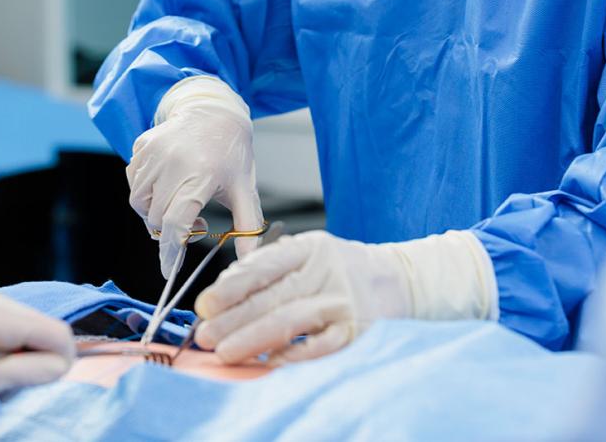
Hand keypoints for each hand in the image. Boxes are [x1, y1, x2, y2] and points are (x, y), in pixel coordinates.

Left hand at [0, 289, 74, 413]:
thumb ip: (24, 372)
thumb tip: (60, 367)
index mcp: (0, 316)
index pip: (58, 334)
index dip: (59, 362)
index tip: (34, 384)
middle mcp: (0, 300)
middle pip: (48, 331)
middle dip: (39, 361)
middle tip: (6, 386)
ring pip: (36, 330)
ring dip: (26, 357)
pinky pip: (19, 327)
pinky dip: (14, 349)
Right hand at [127, 77, 263, 277]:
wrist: (215, 111)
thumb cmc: (232, 153)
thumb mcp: (245, 189)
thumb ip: (247, 226)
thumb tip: (250, 259)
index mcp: (201, 175)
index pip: (176, 222)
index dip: (171, 251)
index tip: (169, 270)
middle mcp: (173, 163)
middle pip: (156, 217)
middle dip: (169, 230)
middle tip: (192, 221)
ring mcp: (154, 152)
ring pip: (139, 202)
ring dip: (154, 211)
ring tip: (177, 201)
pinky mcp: (142, 145)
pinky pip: (133, 181)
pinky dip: (145, 190)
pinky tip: (166, 183)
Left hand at [194, 229, 496, 364]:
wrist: (400, 279)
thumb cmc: (340, 268)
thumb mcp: (310, 252)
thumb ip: (272, 267)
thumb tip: (225, 291)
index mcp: (311, 246)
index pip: (266, 264)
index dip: (232, 285)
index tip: (206, 304)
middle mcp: (327, 271)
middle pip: (273, 296)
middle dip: (233, 318)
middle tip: (205, 334)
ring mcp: (343, 301)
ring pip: (291, 321)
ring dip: (253, 338)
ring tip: (224, 351)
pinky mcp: (357, 330)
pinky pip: (320, 346)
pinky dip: (293, 354)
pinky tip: (270, 360)